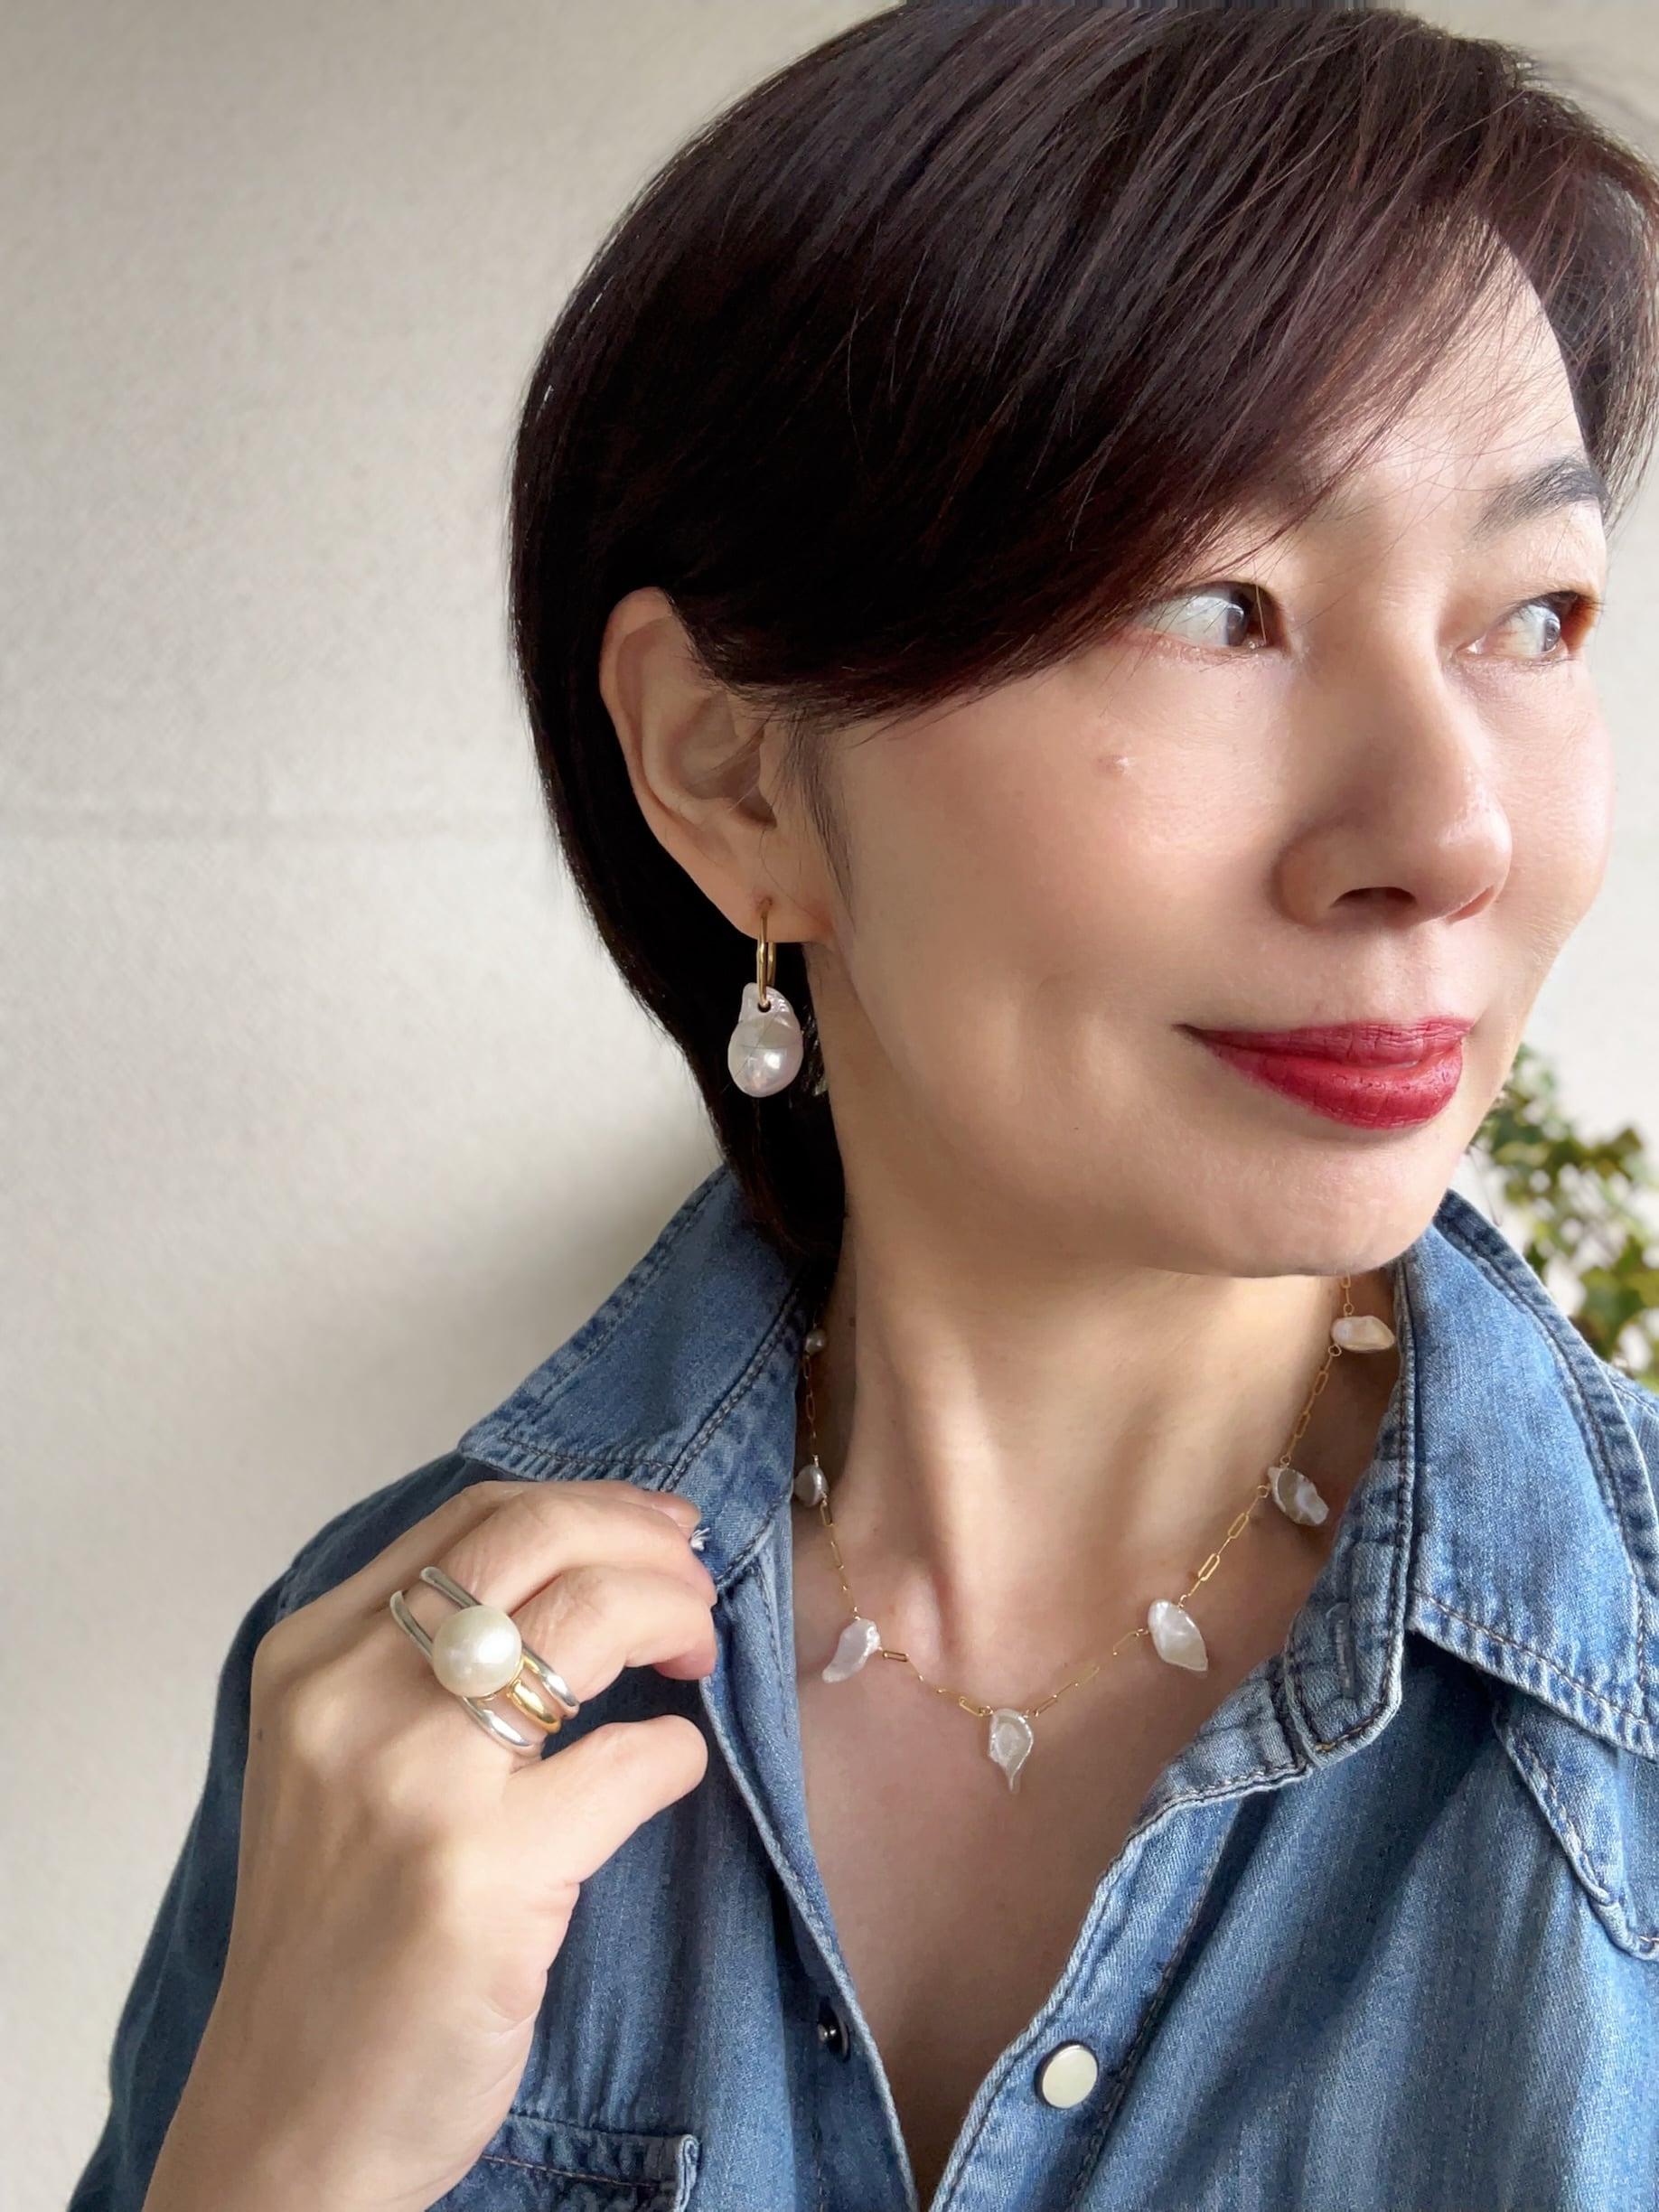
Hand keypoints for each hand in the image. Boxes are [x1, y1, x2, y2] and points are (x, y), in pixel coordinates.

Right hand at [142, 1477, 715, 2211]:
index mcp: (308, 1659)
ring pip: (593, 1613)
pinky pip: (640, 1758)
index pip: (474, 1517)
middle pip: (536, 1538)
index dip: (592, 1504)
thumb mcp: (333, 1763)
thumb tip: (581, 1565)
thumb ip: (417, 1663)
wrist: (289, 2119)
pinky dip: (680, 1754)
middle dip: (646, 1541)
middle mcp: (348, 1699)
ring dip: (676, 1616)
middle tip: (694, 1586)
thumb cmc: (336, 1937)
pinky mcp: (483, 1871)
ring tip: (697, 1655)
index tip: (656, 1530)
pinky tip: (667, 1777)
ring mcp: (413, 1780)